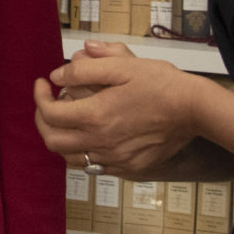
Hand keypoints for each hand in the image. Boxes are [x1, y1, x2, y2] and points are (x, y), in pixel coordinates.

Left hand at [33, 42, 205, 176]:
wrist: (194, 109)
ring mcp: (115, 159)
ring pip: (71, 158)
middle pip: (53, 141)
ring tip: (67, 119)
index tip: (43, 84)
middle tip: (47, 103)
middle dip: (43, 120)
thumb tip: (57, 76)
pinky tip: (91, 135)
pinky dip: (84, 152)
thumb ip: (85, 69)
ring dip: (61, 138)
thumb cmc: (161, 84)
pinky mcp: (129, 168)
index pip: (50, 114)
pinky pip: (95, 166)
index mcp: (96, 116)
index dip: (39, 97)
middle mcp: (101, 143)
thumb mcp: (122, 65)